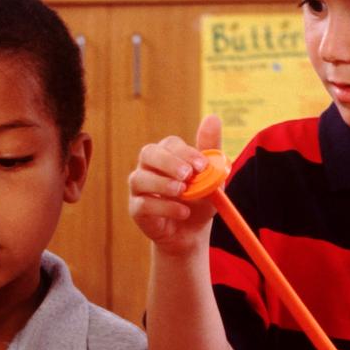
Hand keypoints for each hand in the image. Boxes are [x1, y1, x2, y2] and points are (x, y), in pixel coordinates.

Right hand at [127, 115, 222, 256]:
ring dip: (162, 184)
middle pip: (148, 154)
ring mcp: (139, 188)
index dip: (185, 153)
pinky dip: (164, 207)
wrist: (192, 232)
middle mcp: (149, 167)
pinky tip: (183, 212)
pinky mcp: (136, 209)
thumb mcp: (211, 176)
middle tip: (187, 175)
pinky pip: (143, 204)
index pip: (169, 145)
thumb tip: (212, 117)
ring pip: (139, 178)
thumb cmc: (200, 200)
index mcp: (167, 155)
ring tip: (182, 192)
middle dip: (168, 162)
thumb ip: (210, 148)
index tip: (202, 166)